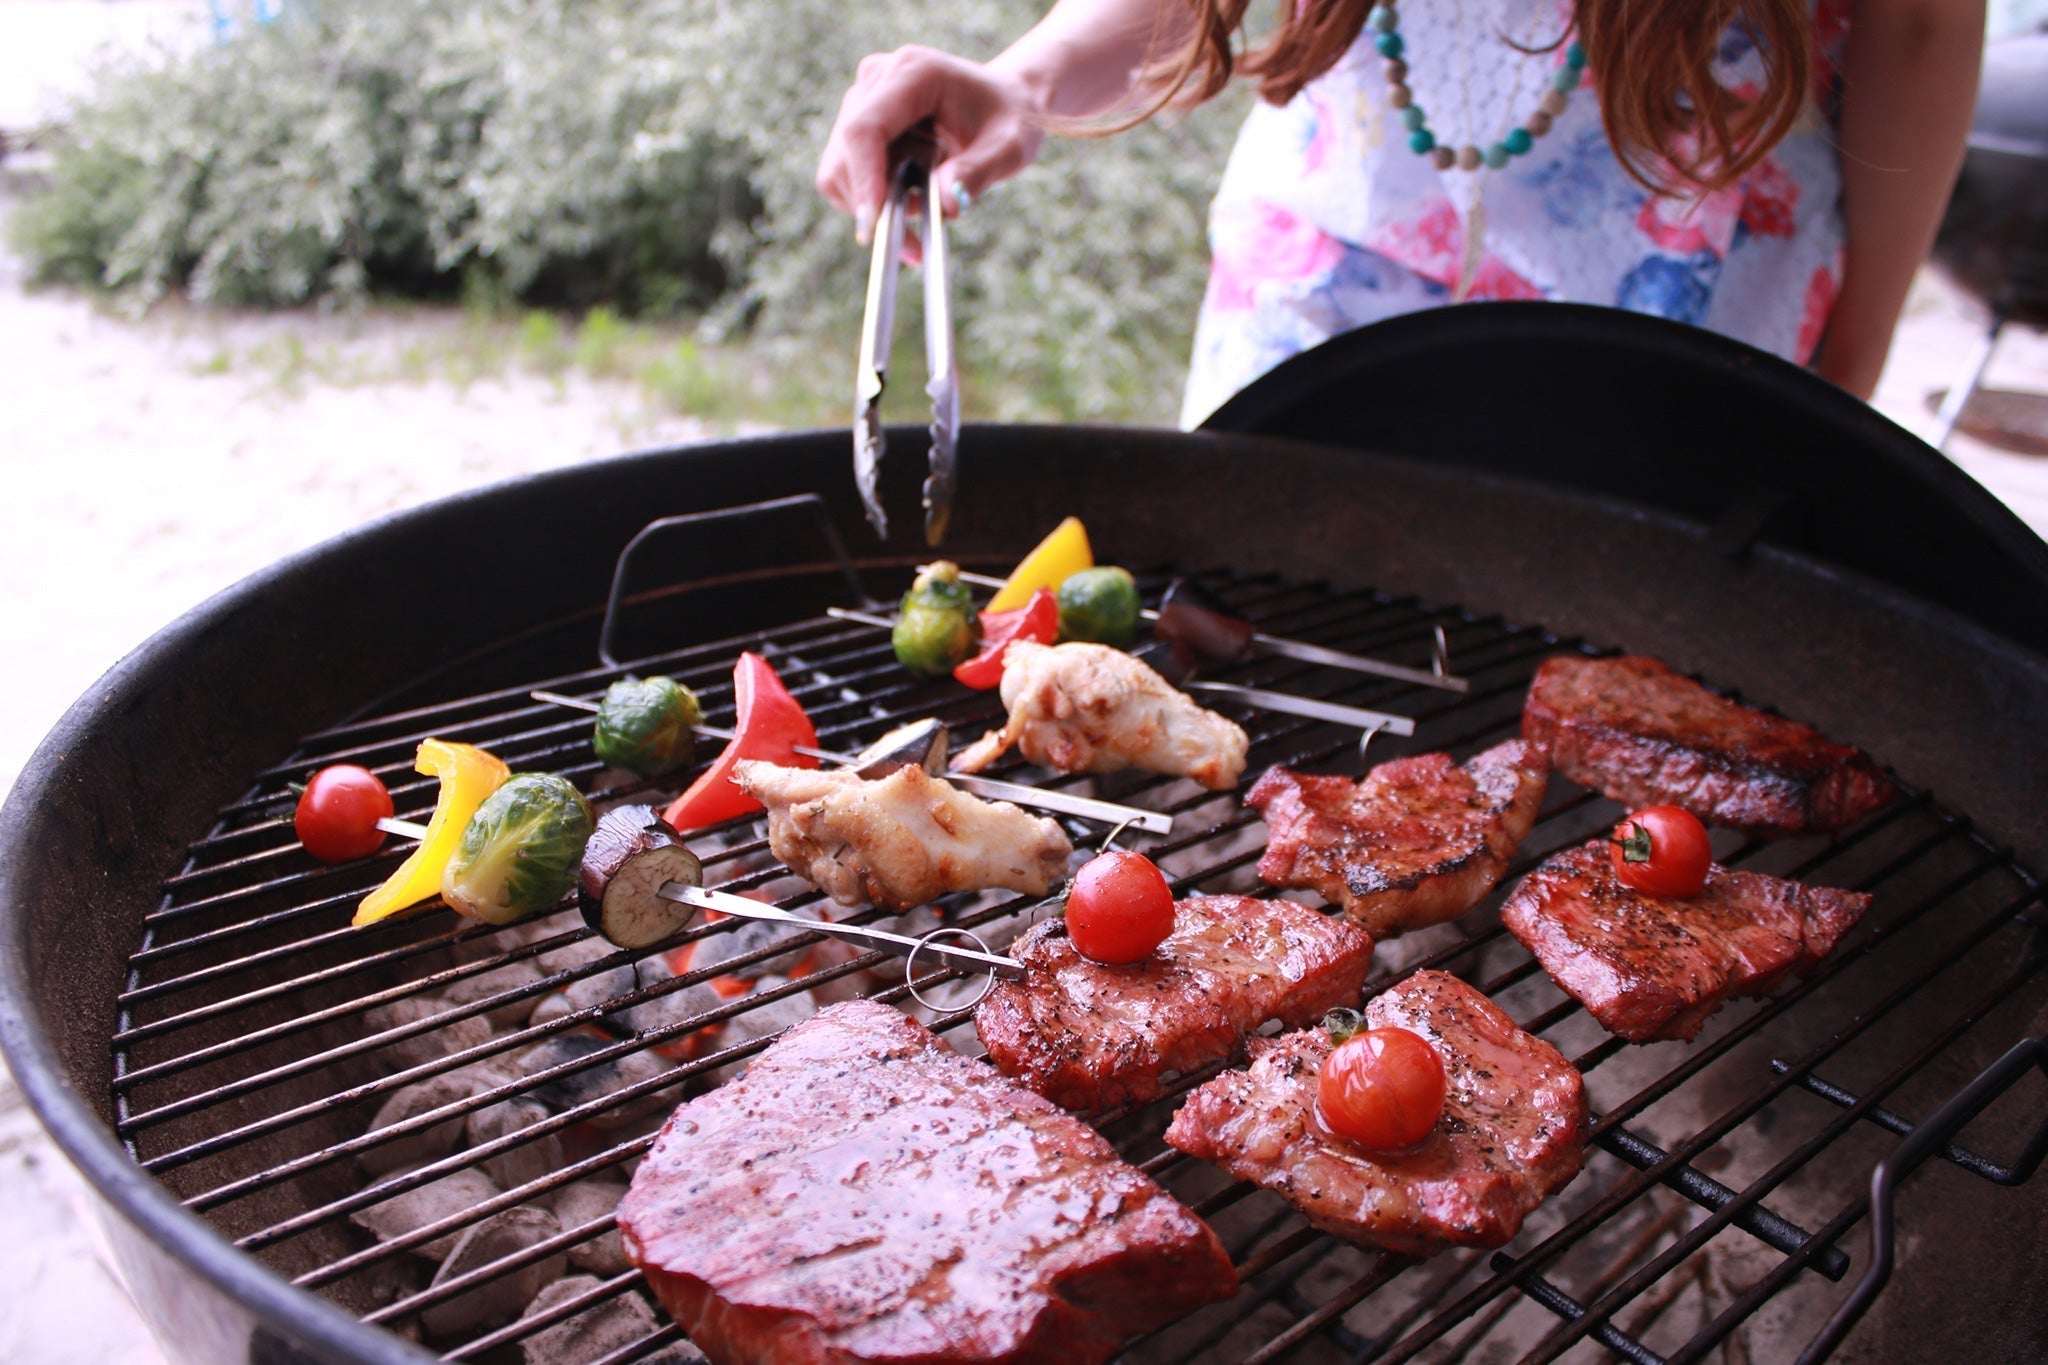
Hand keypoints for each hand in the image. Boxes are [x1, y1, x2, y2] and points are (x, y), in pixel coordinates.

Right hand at [816, 45, 1046, 248]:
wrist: (1002, 103)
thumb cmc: (1009, 120)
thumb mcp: (1009, 148)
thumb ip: (979, 173)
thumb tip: (947, 206)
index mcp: (914, 73)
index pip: (864, 128)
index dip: (863, 178)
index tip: (874, 226)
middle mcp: (878, 79)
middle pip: (845, 153)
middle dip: (874, 203)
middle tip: (916, 243)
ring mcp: (863, 98)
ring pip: (840, 170)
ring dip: (877, 204)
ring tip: (927, 208)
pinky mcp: (857, 122)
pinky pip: (845, 176)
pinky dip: (873, 203)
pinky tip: (912, 203)